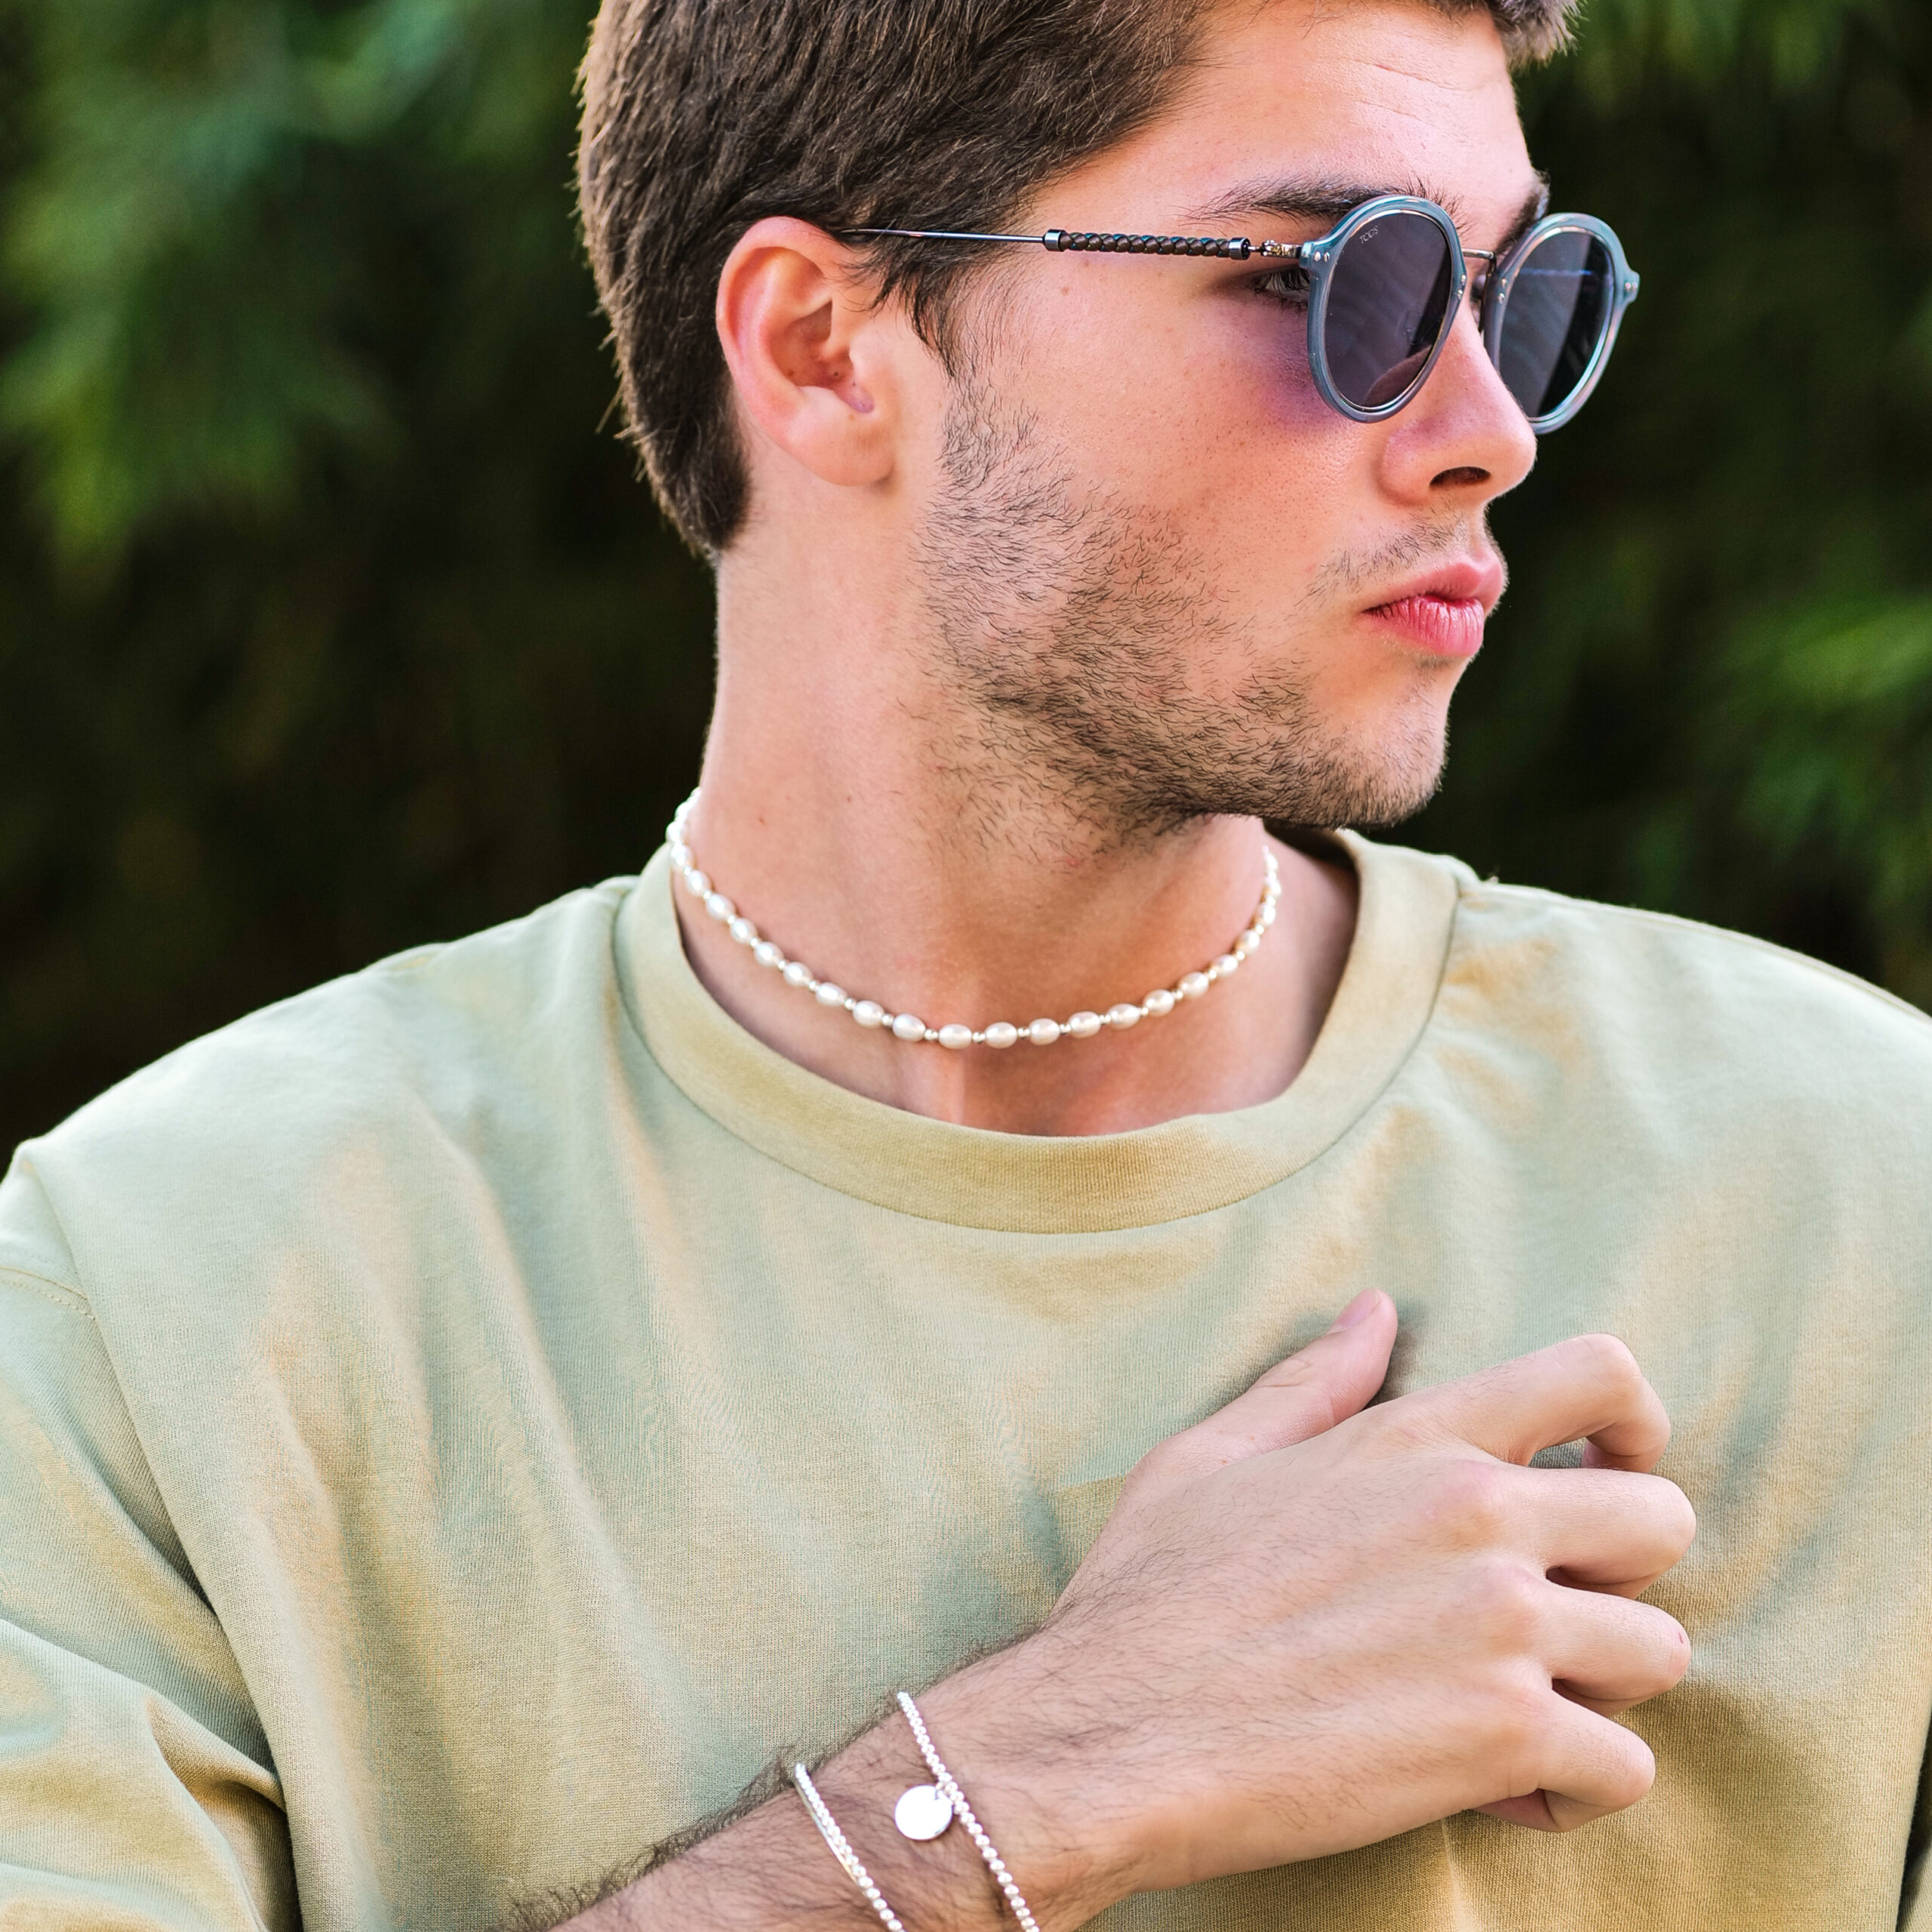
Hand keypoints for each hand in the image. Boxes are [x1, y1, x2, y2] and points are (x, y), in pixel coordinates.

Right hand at [918, 1294, 1694, 1924]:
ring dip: (1599, 1688)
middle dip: (1622, 1572)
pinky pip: (1625, 1768)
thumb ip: (1314, 1382)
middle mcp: (1479, 1515)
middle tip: (1549, 1614)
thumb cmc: (1149, 1596)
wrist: (1110, 1734)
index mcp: (1415, 1438)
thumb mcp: (1214, 1457)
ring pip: (1660, 1650)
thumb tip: (1376, 1312)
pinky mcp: (1504, 1736)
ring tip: (1514, 1708)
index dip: (1634, 1421)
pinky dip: (1569, 1788)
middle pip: (1663, 1517)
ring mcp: (1501, 1624)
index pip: (1596, 1374)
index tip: (1608, 1470)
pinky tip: (1492, 1785)